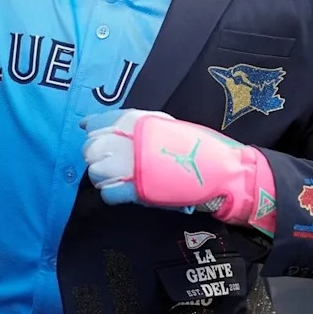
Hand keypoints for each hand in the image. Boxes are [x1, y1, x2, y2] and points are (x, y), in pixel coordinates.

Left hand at [81, 110, 273, 234]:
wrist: (220, 169)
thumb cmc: (193, 146)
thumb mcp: (162, 123)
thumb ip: (132, 124)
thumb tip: (91, 124)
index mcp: (138, 120)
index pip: (98, 123)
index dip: (93, 131)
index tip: (94, 136)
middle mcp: (132, 139)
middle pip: (93, 148)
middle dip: (96, 156)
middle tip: (110, 161)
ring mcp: (135, 165)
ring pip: (96, 172)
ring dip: (103, 176)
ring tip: (118, 177)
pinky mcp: (139, 191)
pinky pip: (109, 193)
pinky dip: (112, 193)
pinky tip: (123, 190)